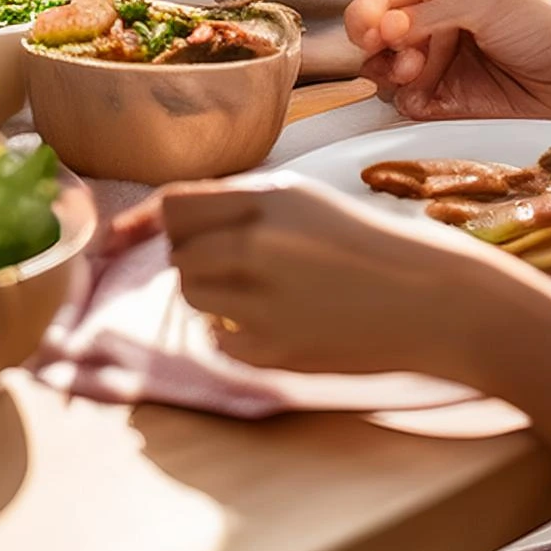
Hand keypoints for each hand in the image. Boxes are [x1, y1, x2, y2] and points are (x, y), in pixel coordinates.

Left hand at [158, 175, 516, 379]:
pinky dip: (233, 334)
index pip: (174, 206)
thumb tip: (168, 219)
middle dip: (196, 257)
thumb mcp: (301, 201)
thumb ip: (237, 206)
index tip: (119, 237)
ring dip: (212, 294)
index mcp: (265, 199)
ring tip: (264, 291)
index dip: (142, 222)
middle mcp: (256, 244)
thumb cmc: (365, 243)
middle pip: (179, 252)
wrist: (432, 299)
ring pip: (192, 294)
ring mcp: (263, 301)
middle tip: (239, 264)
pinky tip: (276, 323)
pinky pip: (218, 338)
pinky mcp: (274, 350)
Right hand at [346, 0, 550, 121]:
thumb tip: (384, 24)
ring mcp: (443, 64)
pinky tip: (425, 98)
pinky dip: (407, 100)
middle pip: (381, 30)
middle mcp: (440, 24)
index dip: (369, 7)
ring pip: (388, 67)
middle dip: (378, 41)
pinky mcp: (449, 101)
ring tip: (412, 72)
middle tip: (394, 52)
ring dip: (390, 69)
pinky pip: (409, 102)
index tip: (364, 28)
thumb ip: (432, 12)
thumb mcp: (490, 3)